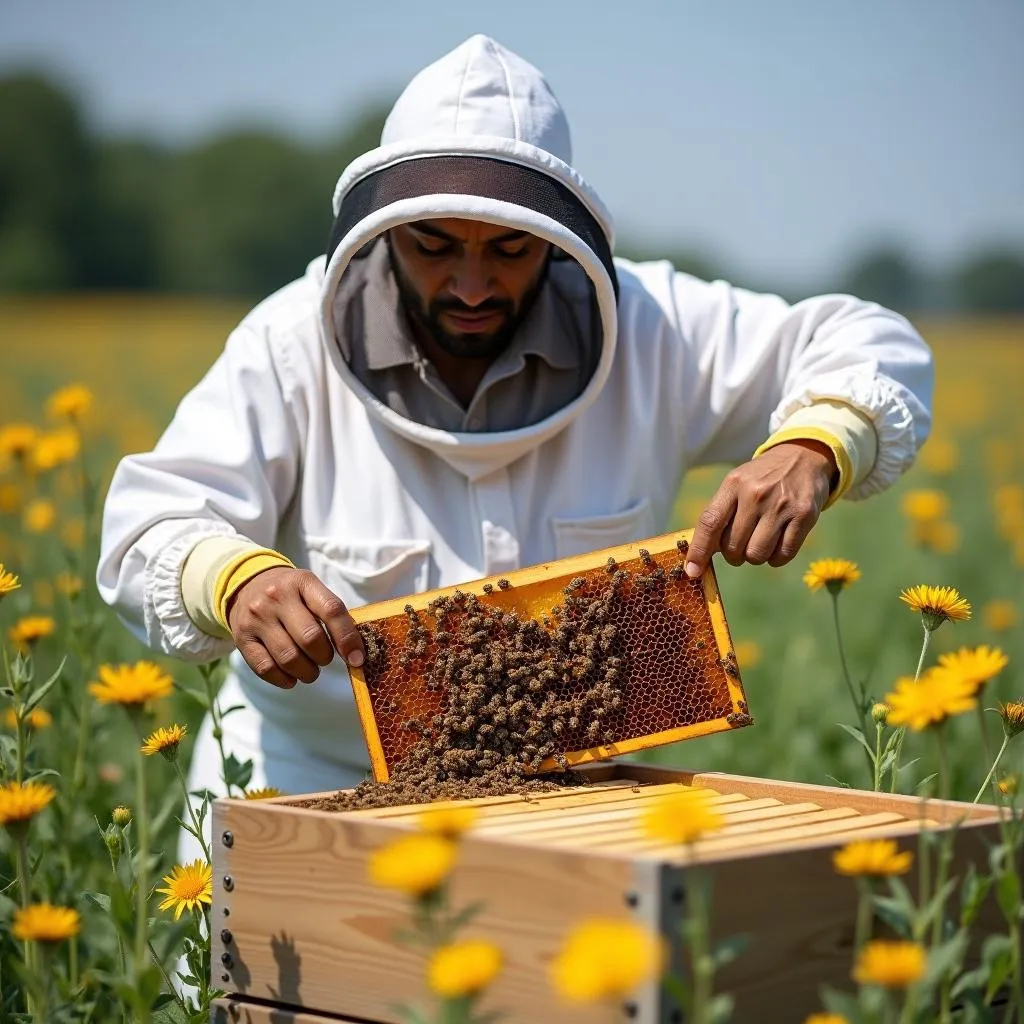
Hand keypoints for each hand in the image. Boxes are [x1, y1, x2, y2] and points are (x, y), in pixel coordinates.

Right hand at [226, 566, 365, 688]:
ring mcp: (257, 617)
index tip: (357, 659)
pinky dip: (284, 680)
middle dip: (324, 657)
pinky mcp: (241, 637)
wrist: (247, 585)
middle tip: (325, 659)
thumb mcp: (312, 590)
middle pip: (310, 638)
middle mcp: (277, 597)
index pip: (332, 611)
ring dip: (307, 672)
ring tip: (310, 670)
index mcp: (303, 582)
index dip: (348, 639)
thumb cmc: (291, 594)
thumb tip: (355, 652)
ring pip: (289, 658)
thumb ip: (332, 615)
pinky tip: (291, 677)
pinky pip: (266, 668)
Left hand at [684, 440, 835, 576]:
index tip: (692, 571)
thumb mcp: (736, 484)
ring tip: (759, 541)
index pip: (710, 523)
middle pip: (733, 547)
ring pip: (756, 555)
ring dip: (755, 557)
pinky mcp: (804, 516)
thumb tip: (699, 556)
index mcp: (734, 484)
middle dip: (733, 555)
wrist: (803, 457)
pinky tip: (776, 544)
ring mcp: (781, 505)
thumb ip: (719, 514)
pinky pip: (782, 555)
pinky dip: (776, 558)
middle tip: (740, 545)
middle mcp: (756, 494)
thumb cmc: (760, 479)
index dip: (699, 551)